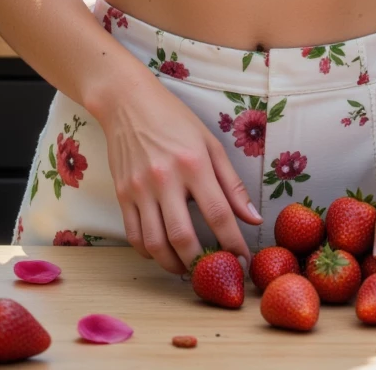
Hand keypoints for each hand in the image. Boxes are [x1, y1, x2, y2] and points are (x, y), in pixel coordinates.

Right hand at [95, 66, 261, 275]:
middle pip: (184, 237)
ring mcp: (140, 189)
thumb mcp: (210, 143)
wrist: (128, 102)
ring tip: (190, 269)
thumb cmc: (174, 120)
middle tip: (214, 273)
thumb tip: (253, 219)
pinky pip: (134, 236)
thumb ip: (232, 184)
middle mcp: (165, 179)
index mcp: (194, 163)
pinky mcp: (122, 195)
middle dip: (202, 264)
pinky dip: (150, 253)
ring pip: (155, 244)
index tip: (244, 261)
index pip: (219, 214)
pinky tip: (164, 252)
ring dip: (174, 265)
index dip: (234, 244)